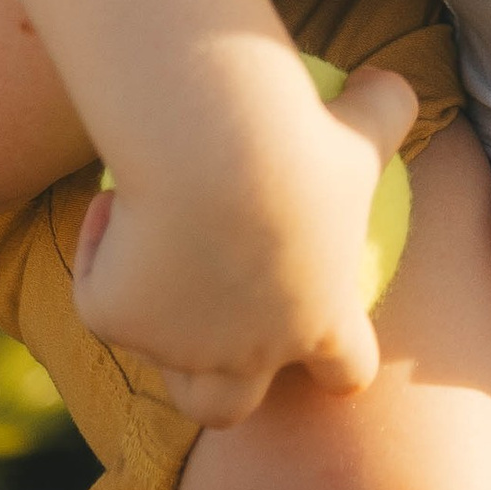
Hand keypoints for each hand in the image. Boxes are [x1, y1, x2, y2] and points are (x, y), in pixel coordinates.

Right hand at [71, 46, 419, 426]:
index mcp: (321, 320)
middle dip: (217, 390)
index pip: (346, 371)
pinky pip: (99, 290)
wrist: (218, 151)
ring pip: (155, 347)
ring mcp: (175, 347)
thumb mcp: (367, 117)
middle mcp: (246, 353)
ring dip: (153, 310)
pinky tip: (111, 204)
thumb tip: (391, 83)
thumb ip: (390, 107)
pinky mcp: (116, 321)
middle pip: (225, 406)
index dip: (338, 363)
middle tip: (208, 330)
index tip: (324, 338)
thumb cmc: (301, 136)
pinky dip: (101, 250)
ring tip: (151, 243)